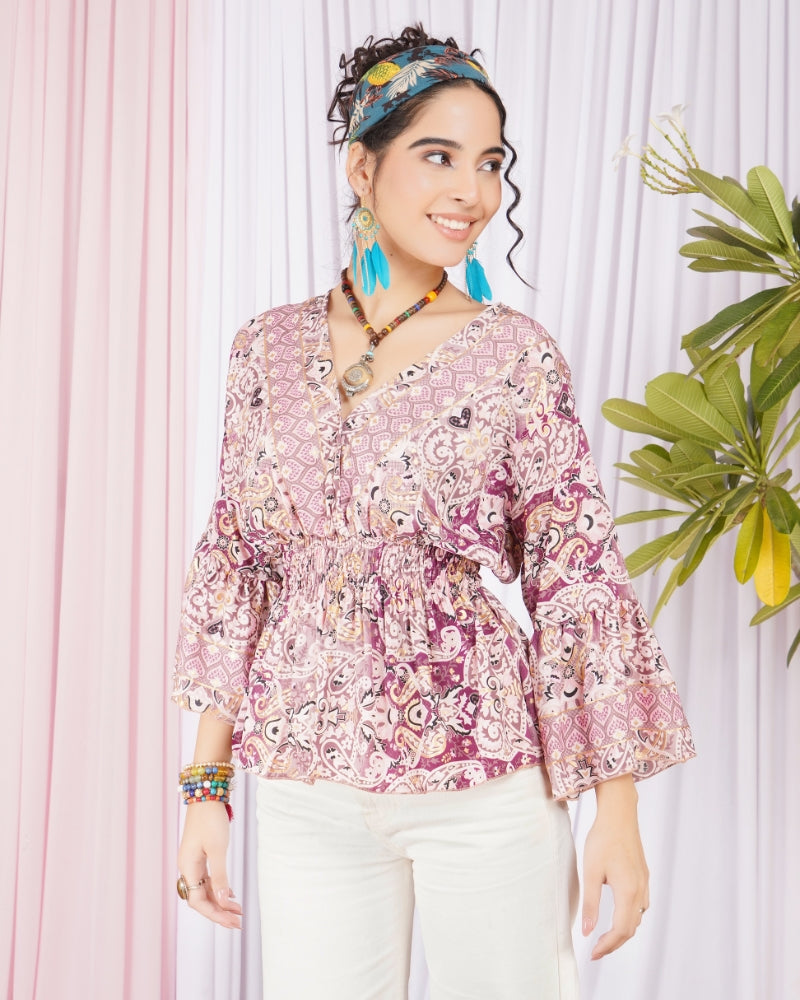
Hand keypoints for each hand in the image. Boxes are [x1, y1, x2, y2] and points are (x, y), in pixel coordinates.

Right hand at [177, 801, 241, 928]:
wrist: (206, 794)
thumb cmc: (211, 819)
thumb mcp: (218, 848)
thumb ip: (219, 876)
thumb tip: (221, 900)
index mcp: (188, 868)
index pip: (198, 902)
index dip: (215, 913)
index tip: (233, 920)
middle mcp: (187, 867)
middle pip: (201, 898)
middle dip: (219, 912)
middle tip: (238, 922)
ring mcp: (193, 861)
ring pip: (205, 889)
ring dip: (220, 901)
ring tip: (238, 911)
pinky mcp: (199, 855)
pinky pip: (207, 879)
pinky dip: (218, 888)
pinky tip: (230, 894)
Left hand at [581, 774, 648, 958]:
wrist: (619, 815)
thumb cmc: (603, 840)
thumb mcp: (591, 872)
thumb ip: (591, 904)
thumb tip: (587, 932)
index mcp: (628, 892)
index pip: (621, 930)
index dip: (607, 946)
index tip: (593, 954)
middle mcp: (640, 890)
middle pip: (631, 927)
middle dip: (615, 942)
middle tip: (597, 949)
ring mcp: (644, 882)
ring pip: (638, 917)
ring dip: (624, 930)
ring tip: (606, 935)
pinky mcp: (643, 874)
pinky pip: (641, 904)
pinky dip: (630, 915)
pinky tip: (619, 911)